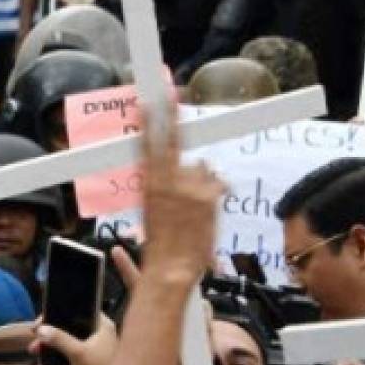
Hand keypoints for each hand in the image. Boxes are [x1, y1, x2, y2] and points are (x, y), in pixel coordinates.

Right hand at [32, 316, 118, 364]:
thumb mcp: (77, 353)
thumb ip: (59, 339)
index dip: (58, 313)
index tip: (42, 321)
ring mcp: (95, 352)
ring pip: (70, 347)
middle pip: (70, 330)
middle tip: (35, 341)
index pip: (79, 310)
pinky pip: (73, 364)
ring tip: (36, 354)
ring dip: (52, 354)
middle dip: (51, 337)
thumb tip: (40, 329)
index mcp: (102, 325)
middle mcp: (100, 335)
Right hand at [139, 104, 225, 288]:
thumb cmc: (160, 245)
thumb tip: (184, 167)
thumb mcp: (150, 212)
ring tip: (194, 204)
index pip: (147, 147)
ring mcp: (190, 187)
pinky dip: (215, 193)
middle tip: (170, 97)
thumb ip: (163, 186)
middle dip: (170, 118)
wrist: (172, 267)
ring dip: (200, 180)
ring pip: (201, 168)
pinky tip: (206, 209)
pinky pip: (216, 184)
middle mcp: (168, 182)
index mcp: (148, 186)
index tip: (149, 104)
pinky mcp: (208, 196)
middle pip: (171, 142)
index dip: (149, 124)